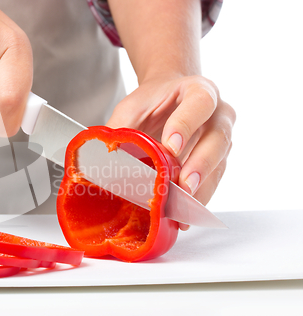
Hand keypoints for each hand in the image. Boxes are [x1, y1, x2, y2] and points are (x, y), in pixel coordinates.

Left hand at [106, 75, 235, 229]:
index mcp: (199, 91)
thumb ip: (121, 126)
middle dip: (201, 165)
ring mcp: (222, 139)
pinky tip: (184, 214)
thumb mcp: (132, 106)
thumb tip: (103, 154)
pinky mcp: (218, 162)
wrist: (169, 98)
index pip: (200, 102)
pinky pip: (213, 182)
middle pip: (218, 139)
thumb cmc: (153, 101)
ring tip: (183, 208)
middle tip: (184, 185)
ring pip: (219, 165)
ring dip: (201, 188)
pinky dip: (198, 199)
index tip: (171, 146)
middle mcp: (219, 115)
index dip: (186, 124)